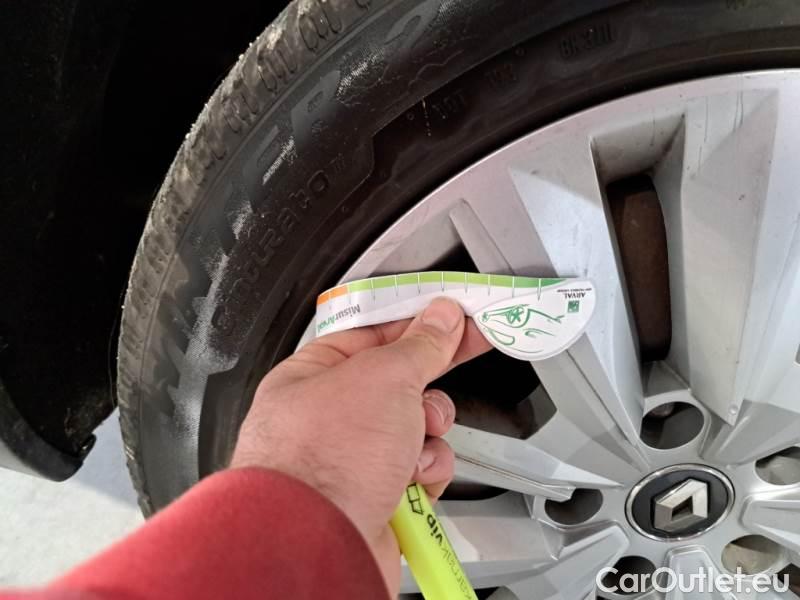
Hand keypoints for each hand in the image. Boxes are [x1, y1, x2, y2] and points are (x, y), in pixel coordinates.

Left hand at [230, 298, 490, 593]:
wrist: (317, 546)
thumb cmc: (321, 459)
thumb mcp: (383, 378)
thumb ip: (419, 345)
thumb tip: (441, 318)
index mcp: (314, 376)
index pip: (372, 334)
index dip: (416, 320)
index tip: (454, 312)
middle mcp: (329, 418)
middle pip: (398, 382)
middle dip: (429, 378)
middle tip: (472, 345)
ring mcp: (353, 460)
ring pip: (416, 428)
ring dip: (428, 433)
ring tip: (415, 442)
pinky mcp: (378, 497)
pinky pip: (420, 470)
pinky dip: (425, 473)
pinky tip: (411, 480)